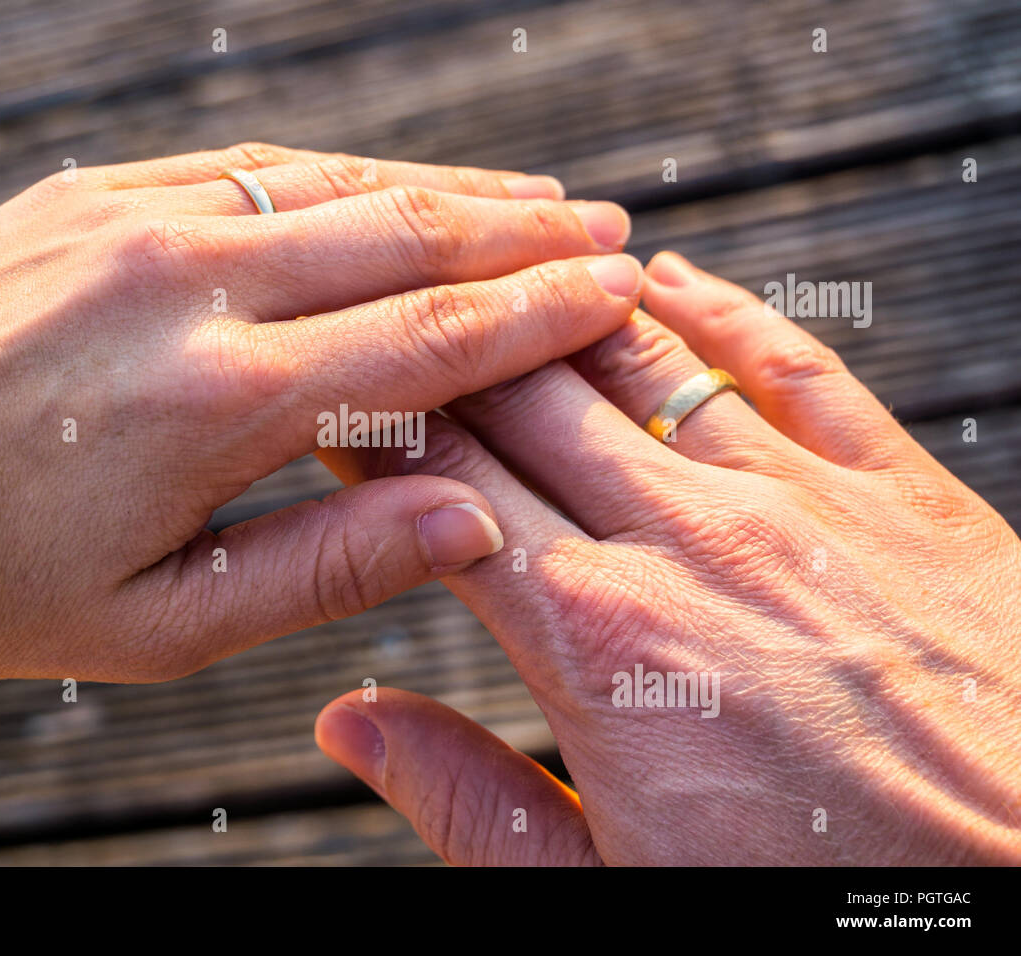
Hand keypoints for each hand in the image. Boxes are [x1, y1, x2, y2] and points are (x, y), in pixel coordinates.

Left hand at [0, 143, 642, 682]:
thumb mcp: (160, 624)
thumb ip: (329, 569)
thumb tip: (473, 518)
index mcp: (220, 403)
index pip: (430, 338)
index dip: (539, 311)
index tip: (616, 290)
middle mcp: (187, 287)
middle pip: (402, 237)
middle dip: (521, 233)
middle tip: (607, 229)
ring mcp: (132, 223)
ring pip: (331, 185)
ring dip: (443, 190)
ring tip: (528, 200)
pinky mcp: (85, 196)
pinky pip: (245, 168)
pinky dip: (337, 176)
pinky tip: (387, 184)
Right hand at [314, 252, 1020, 864]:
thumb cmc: (826, 895)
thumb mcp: (611, 888)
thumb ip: (469, 801)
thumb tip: (355, 722)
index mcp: (598, 641)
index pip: (447, 486)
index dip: (377, 431)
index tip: (340, 405)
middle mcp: (687, 544)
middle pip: (526, 400)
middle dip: (446, 352)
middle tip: (397, 319)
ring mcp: (797, 502)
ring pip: (642, 361)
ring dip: (561, 308)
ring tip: (503, 272)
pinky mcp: (900, 491)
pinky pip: (791, 364)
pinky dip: (720, 308)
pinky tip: (670, 278)